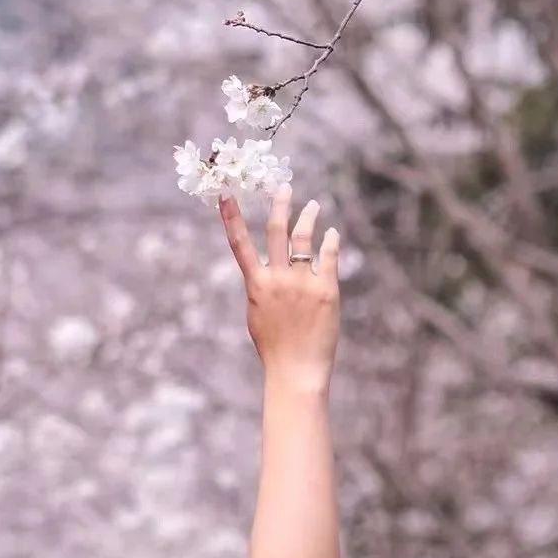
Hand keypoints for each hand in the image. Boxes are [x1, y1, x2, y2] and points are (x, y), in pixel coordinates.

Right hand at [220, 183, 340, 395]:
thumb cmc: (274, 347)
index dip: (231, 218)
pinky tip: (332, 233)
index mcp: (256, 285)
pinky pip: (329, 256)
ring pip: (304, 238)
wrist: (296, 371)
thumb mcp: (257, 314)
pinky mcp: (326, 290)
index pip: (239, 245)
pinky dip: (330, 241)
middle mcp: (278, 279)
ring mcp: (302, 283)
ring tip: (313, 205)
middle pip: (276, 231)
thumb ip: (261, 287)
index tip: (226, 194)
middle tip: (284, 186)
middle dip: (279, 204)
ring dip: (308, 217)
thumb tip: (265, 268)